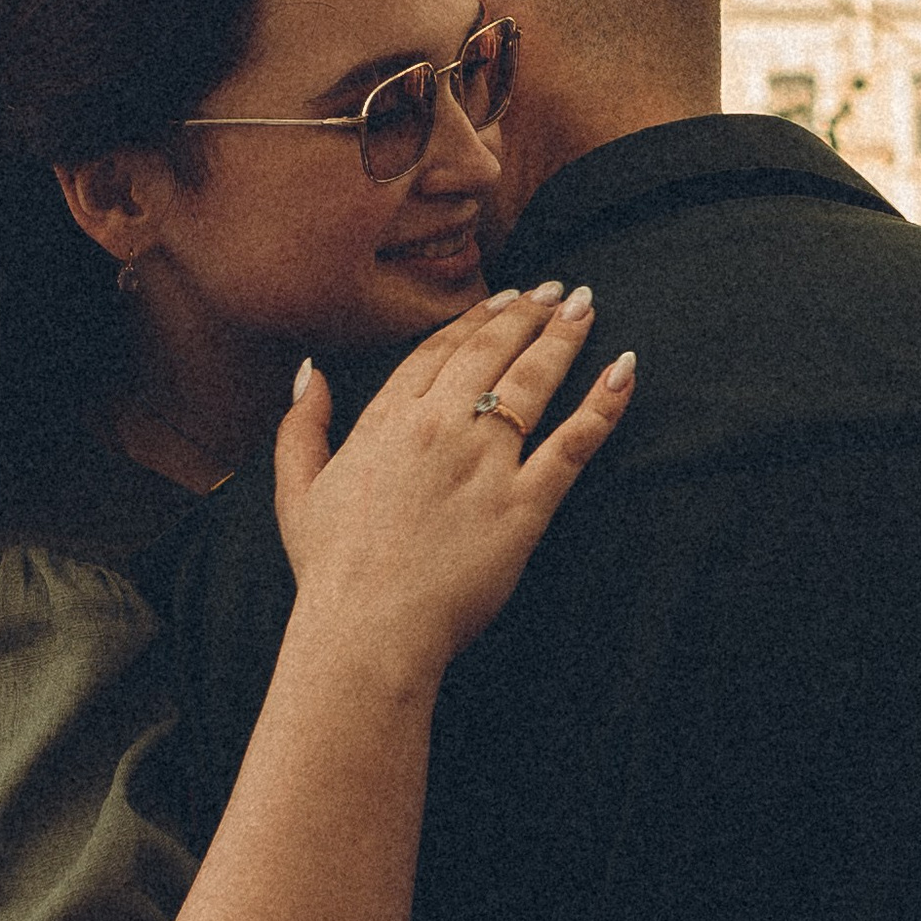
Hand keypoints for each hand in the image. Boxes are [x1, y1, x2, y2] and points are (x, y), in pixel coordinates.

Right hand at [274, 286, 632, 696]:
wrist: (367, 629)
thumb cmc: (331, 569)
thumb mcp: (296, 490)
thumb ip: (302, 426)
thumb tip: (310, 372)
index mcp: (388, 419)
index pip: (438, 350)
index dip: (475, 319)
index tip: (502, 299)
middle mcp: (440, 426)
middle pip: (491, 351)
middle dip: (527, 313)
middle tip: (555, 291)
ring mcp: (485, 462)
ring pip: (533, 380)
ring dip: (563, 337)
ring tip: (584, 307)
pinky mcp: (524, 504)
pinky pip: (573, 442)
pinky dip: (602, 404)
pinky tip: (625, 370)